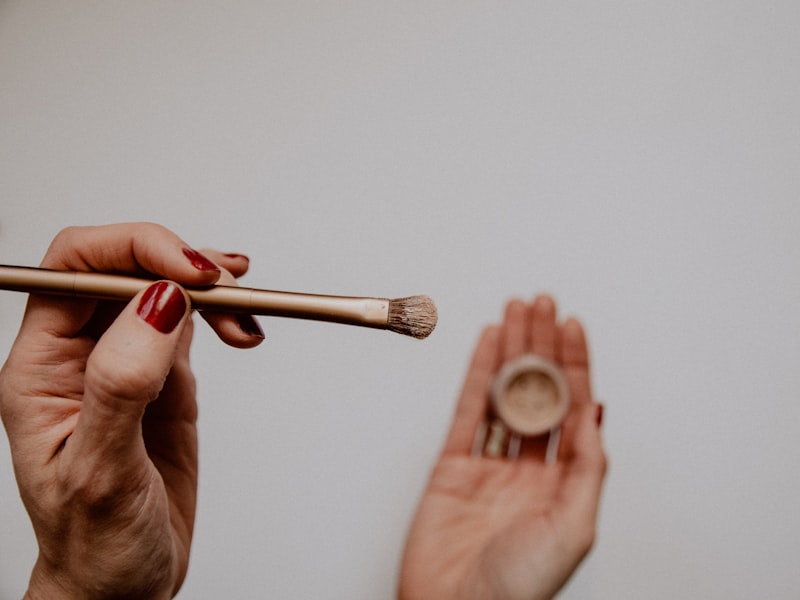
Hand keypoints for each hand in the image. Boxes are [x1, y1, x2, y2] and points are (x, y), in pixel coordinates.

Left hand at [0, 223, 264, 598]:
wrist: (125, 583)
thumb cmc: (94, 544)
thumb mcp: (102, 471)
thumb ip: (122, 382)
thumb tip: (158, 301)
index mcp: (40, 369)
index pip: (75, 268)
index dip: (134, 250)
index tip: (191, 271)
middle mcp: (79, 355)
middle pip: (124, 265)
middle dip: (179, 263)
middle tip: (228, 286)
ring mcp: (125, 363)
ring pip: (163, 287)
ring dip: (209, 287)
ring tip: (245, 315)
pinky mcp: (163, 378)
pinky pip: (190, 321)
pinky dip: (222, 314)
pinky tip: (241, 327)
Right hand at [399, 295, 606, 599]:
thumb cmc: (517, 588)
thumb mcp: (572, 527)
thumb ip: (587, 467)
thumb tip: (596, 414)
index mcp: (563, 483)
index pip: (573, 408)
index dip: (575, 364)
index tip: (573, 326)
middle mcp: (529, 468)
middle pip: (537, 392)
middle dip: (542, 345)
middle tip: (542, 304)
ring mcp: (489, 465)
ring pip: (503, 393)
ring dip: (510, 351)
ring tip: (516, 312)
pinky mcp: (453, 466)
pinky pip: (467, 410)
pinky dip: (475, 375)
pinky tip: (486, 346)